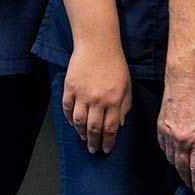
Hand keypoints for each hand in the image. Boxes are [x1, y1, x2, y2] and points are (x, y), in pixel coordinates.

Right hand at [62, 41, 132, 155]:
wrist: (97, 45)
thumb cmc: (115, 64)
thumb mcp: (127, 87)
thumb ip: (125, 107)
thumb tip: (119, 125)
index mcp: (114, 101)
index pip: (110, 129)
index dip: (108, 142)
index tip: (106, 149)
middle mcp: (97, 100)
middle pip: (94, 128)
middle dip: (94, 142)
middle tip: (93, 150)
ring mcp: (82, 94)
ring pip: (79, 121)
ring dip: (80, 133)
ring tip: (82, 138)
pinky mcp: (70, 87)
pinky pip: (67, 108)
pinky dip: (69, 118)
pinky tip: (72, 123)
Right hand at [157, 69, 194, 192]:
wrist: (185, 82)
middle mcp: (183, 141)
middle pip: (183, 168)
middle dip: (187, 179)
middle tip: (190, 185)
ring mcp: (170, 134)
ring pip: (172, 159)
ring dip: (178, 167)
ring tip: (182, 171)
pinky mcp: (161, 128)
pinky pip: (164, 147)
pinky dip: (169, 154)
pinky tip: (173, 155)